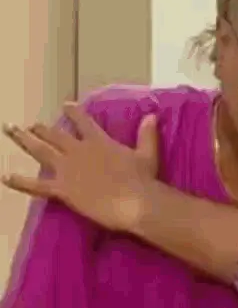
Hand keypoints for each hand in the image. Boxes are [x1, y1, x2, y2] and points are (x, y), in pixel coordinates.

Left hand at [2, 103, 158, 231]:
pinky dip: (19, 181)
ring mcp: (67, 169)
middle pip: (55, 135)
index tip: (65, 105)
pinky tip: (5, 176)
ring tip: (11, 131)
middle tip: (29, 124)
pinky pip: (36, 185)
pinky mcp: (62, 188)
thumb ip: (147, 134)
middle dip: (41, 128)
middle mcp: (79, 150)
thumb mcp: (147, 154)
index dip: (73, 112)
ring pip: (40, 151)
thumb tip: (152, 115)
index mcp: (98, 141)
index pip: (83, 121)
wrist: (135, 202)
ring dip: (24, 140)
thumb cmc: (143, 179)